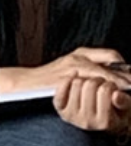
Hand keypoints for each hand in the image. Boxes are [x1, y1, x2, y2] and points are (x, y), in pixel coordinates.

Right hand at [0, 47, 130, 96]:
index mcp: (80, 54)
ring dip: (117, 79)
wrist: (25, 83)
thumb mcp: (70, 72)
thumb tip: (107, 79)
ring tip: (127, 87)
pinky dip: (103, 85)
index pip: (110, 55)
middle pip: (110, 60)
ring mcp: (73, 65)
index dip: (123, 65)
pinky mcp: (68, 76)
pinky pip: (91, 79)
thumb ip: (87, 72)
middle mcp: (78, 57)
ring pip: (102, 70)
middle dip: (124, 73)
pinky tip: (109, 91)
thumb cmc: (46, 80)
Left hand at [53, 72, 130, 133]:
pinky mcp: (61, 111)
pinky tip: (75, 77)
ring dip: (85, 79)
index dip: (110, 84)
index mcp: (105, 121)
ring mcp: (72, 116)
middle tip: (101, 84)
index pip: (105, 91)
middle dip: (98, 80)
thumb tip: (116, 95)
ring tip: (91, 85)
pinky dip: (67, 80)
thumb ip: (124, 102)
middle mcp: (87, 121)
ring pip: (77, 84)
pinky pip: (60, 91)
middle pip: (90, 85)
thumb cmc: (116, 111)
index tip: (112, 86)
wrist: (100, 121)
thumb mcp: (126, 108)